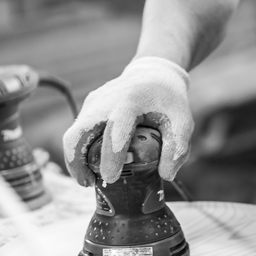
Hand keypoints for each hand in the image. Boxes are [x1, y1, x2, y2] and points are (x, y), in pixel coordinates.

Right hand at [62, 56, 193, 186]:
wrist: (154, 73)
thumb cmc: (168, 100)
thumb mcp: (182, 121)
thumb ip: (177, 148)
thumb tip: (166, 174)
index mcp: (130, 103)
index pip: (115, 132)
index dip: (111, 157)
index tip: (110, 178)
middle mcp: (106, 101)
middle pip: (78, 134)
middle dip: (77, 162)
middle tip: (88, 183)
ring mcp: (94, 102)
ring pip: (73, 134)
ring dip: (75, 159)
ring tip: (89, 179)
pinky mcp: (89, 105)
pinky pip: (78, 130)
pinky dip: (81, 149)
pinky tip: (94, 162)